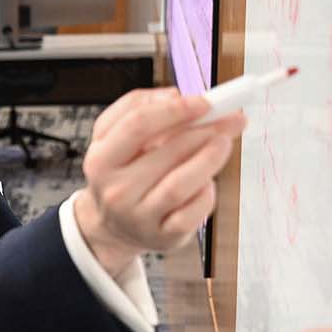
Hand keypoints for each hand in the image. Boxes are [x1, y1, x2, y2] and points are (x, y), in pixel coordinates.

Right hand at [73, 88, 246, 274]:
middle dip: (204, 130)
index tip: (204, 101)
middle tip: (230, 118)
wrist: (112, 226)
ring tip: (224, 143)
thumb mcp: (113, 138)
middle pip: (166, 152)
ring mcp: (139, 217)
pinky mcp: (164, 236)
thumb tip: (176, 95)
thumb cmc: (121, 173)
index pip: (137, 125)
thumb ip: (137, 107)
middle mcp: (115, 191)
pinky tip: (207, 181)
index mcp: (101, 160)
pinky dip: (207, 192)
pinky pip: (194, 211)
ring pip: (181, 184)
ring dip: (210, 158)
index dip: (175, 109)